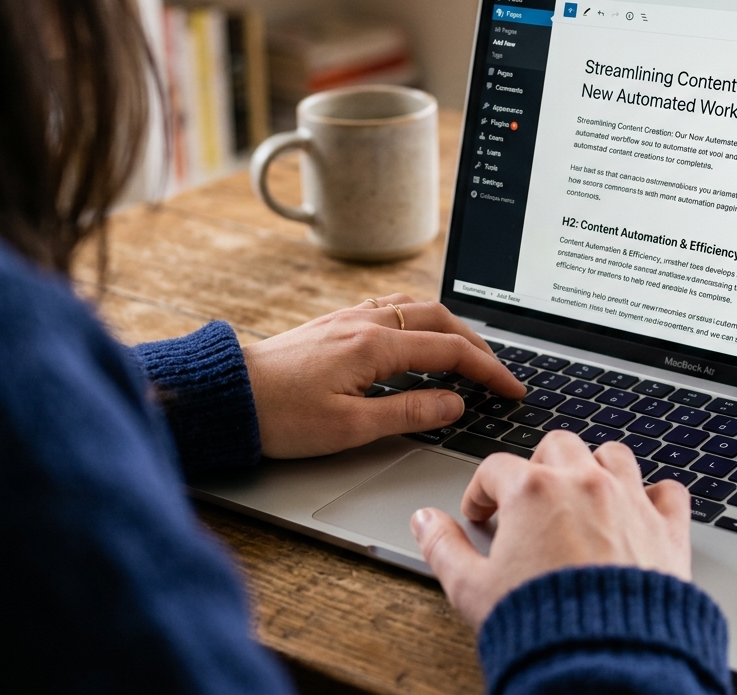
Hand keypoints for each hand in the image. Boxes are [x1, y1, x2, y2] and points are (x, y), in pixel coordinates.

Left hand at [242, 294, 522, 457]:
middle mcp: (365, 322)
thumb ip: (408, 412)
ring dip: (450, 327)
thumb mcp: (349, 428)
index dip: (489, 371)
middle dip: (478, 344)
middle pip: (441, 320)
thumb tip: (454, 404)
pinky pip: (391, 307)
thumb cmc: (279, 416)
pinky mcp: (334, 324)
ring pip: (416, 307)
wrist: (225, 395)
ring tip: (467, 353)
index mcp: (376, 345)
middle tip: (498, 373)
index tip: (511, 390)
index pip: (451, 351)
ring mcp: (348, 318)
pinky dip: (419, 320)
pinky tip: (416, 336)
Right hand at [410, 431, 691, 629]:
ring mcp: (629, 502)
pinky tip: (642, 511)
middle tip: (531, 498)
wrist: (606, 659)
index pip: (497, 468)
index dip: (481, 491)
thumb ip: (444, 549)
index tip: (481, 514)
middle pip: (558, 444)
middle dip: (539, 465)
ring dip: (597, 467)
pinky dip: (656, 496)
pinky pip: (669, 491)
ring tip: (584, 493)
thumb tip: (426, 523)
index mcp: (533, 492)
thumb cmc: (540, 625)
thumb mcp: (472, 591)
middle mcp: (583, 484)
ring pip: (615, 454)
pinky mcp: (667, 529)